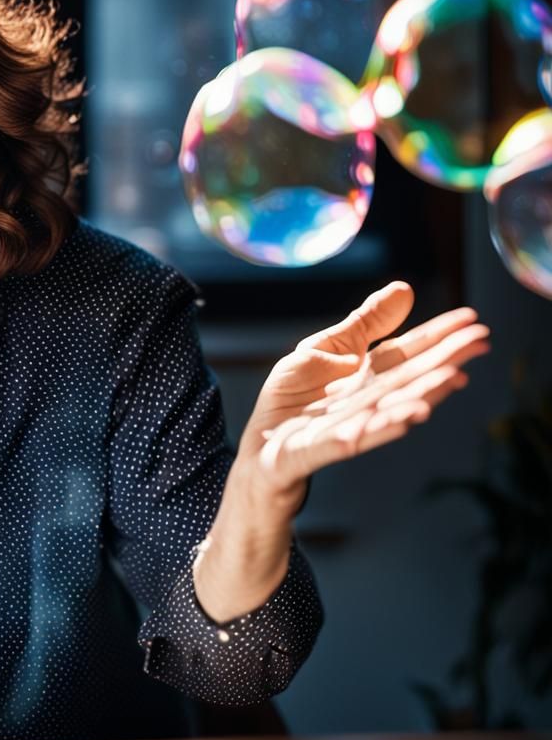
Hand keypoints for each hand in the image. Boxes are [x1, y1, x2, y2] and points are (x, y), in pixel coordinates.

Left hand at [234, 281, 489, 522]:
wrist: (260, 446)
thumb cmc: (294, 398)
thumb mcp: (327, 349)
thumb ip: (365, 324)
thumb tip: (406, 289)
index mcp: (364, 378)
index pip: (405, 354)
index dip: (437, 337)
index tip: (472, 320)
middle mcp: (360, 404)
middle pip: (403, 381)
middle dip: (441, 362)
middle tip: (479, 342)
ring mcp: (338, 428)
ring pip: (381, 413)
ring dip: (415, 400)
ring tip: (448, 382)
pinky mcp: (310, 450)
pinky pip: (336, 444)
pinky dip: (359, 435)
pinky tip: (382, 427)